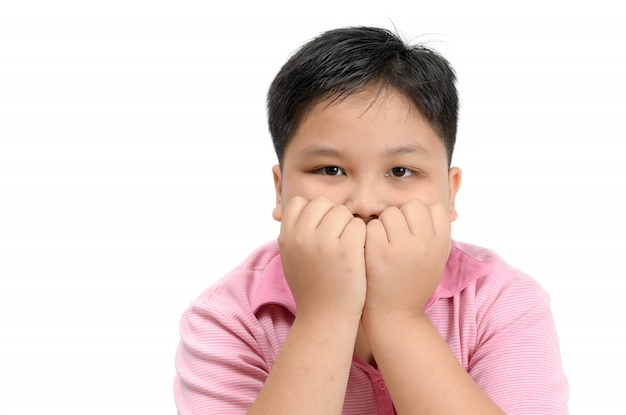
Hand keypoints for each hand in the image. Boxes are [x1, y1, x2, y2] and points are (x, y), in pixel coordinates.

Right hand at [278, 195, 366, 318]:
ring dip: (349, 226)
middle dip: (333, 216)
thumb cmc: (311, 287)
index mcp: (286, 237)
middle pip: (323, 203)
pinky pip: (359, 226)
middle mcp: (302, 237)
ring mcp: (324, 243)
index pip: (299, 202)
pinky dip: (362, 237)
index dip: (313, 212)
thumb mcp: (291, 258)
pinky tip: (358, 254)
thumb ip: (292, 233)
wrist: (325, 318)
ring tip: (347, 248)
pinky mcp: (347, 251)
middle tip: (337, 240)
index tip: (320, 230)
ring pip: (343, 212)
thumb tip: (292, 206)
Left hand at [363, 199, 450, 317]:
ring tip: (383, 245)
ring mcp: (402, 248)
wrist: (395, 315)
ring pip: (390, 213)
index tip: (414, 233)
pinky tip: (371, 251)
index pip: (434, 208)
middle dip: (401, 217)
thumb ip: (439, 235)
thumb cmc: (413, 283)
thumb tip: (440, 207)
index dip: (421, 217)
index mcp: (441, 244)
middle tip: (395, 238)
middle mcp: (425, 244)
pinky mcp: (378, 252)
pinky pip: (372, 225)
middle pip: (411, 206)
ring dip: (383, 224)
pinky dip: (368, 235)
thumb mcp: (436, 260)